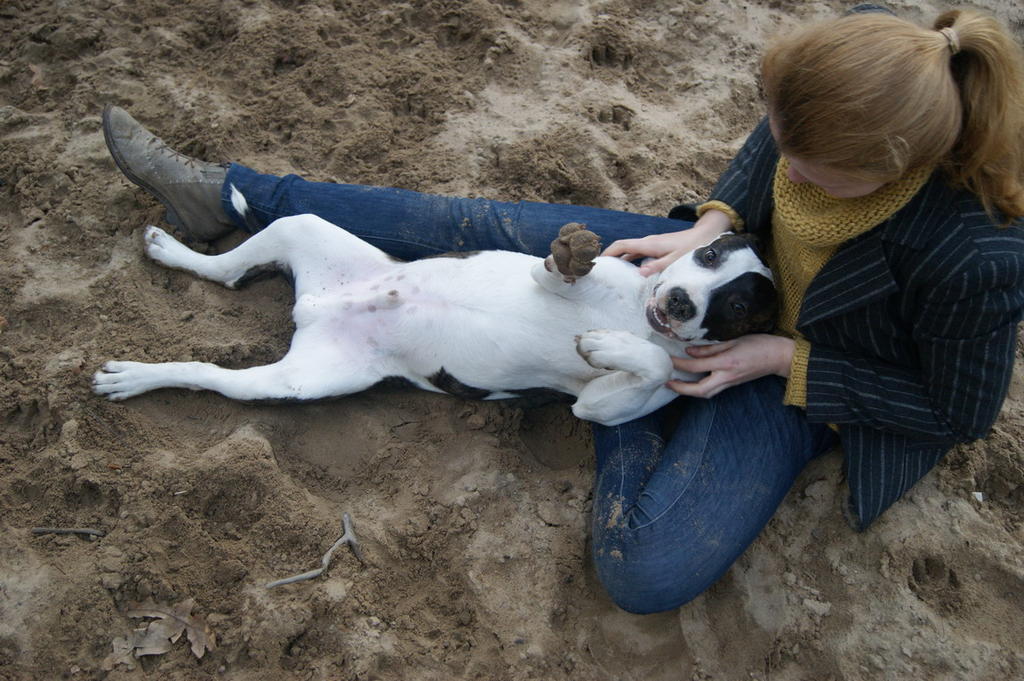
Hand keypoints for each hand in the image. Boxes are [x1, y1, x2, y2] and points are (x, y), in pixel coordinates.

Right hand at [602, 209, 731, 275]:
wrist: (706, 234)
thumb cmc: (692, 247)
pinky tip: (630, 273)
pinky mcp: (657, 248)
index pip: (622, 246)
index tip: (596, 262)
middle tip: (599, 271)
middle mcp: (648, 243)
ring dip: (620, 260)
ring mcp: (652, 245)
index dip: (607, 252)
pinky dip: (630, 262)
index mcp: (649, 244)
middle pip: (622, 248)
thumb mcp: (676, 260)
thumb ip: (658, 266)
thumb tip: (639, 272)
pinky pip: (638, 254)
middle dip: (610, 257)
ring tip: (611, 274)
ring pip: (630, 252)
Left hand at [667, 335, 795, 397]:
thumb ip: (710, 348)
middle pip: (700, 390)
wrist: (779, 357)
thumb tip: (690, 352)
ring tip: (676, 384)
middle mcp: (727, 376)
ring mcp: (731, 383)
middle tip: (667, 382)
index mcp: (727, 363)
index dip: (679, 364)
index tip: (667, 359)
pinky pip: (713, 390)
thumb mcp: (734, 340)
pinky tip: (693, 382)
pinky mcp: (733, 384)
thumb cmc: (759, 344)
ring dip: (689, 391)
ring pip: (706, 394)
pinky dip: (700, 389)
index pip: (697, 365)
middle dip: (681, 388)